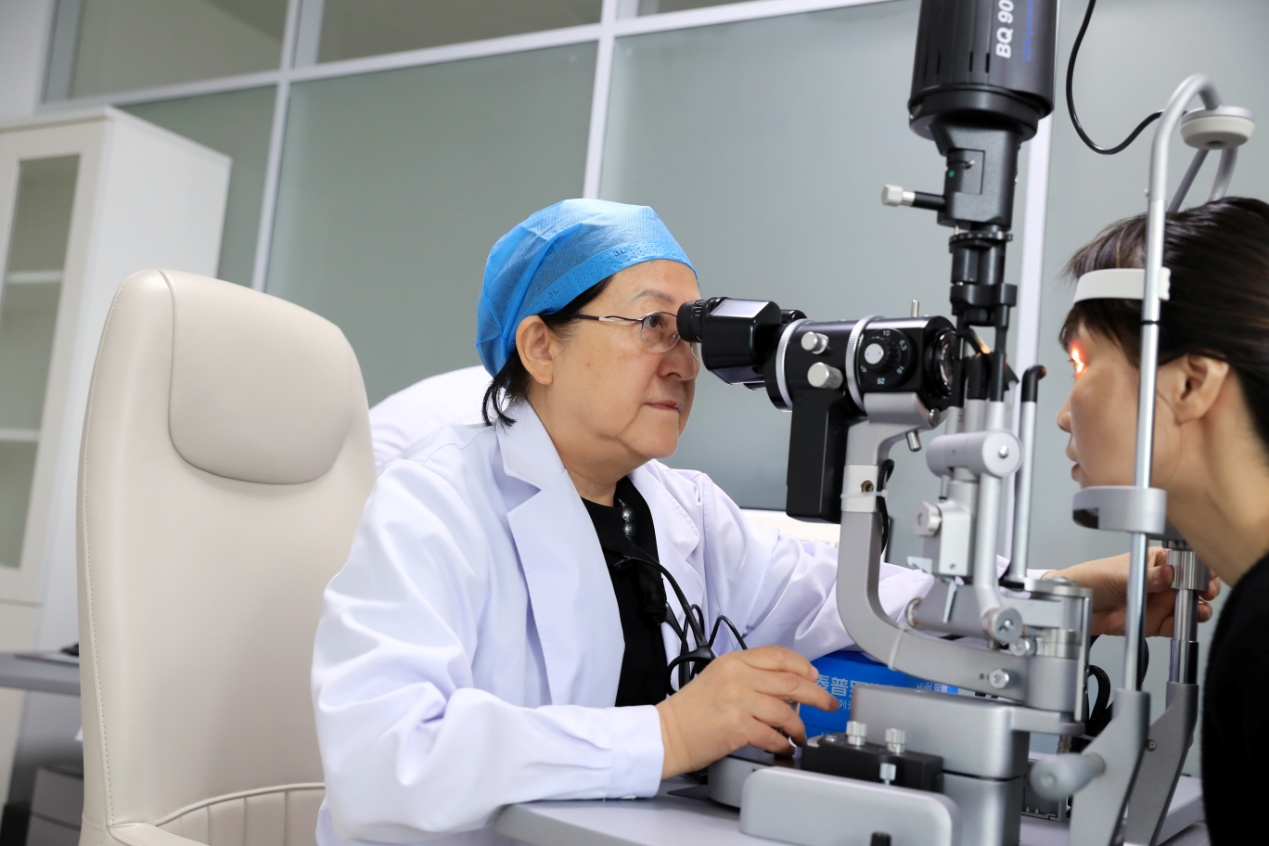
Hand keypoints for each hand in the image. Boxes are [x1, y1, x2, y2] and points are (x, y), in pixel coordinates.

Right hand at [654, 645, 839, 778]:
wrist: (667, 733)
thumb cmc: (690, 710)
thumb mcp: (717, 677)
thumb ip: (748, 675)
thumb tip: (783, 685)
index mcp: (734, 661)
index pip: (779, 656)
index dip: (803, 666)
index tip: (814, 677)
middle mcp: (738, 677)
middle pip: (791, 681)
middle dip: (816, 695)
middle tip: (827, 704)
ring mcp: (739, 701)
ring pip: (786, 711)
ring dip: (799, 727)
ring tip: (799, 736)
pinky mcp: (739, 727)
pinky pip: (773, 735)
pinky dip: (783, 744)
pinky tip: (784, 747)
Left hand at [1049, 548, 1220, 636]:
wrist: (1078, 603)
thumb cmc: (1094, 578)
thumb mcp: (1119, 574)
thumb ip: (1146, 576)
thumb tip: (1168, 573)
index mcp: (1157, 561)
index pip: (1188, 560)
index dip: (1200, 567)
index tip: (1205, 574)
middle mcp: (1164, 581)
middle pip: (1196, 584)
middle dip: (1207, 588)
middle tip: (1205, 592)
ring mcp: (1161, 602)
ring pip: (1192, 605)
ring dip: (1200, 608)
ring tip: (1199, 610)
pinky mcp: (1156, 622)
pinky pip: (1177, 626)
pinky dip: (1184, 626)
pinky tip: (1183, 623)